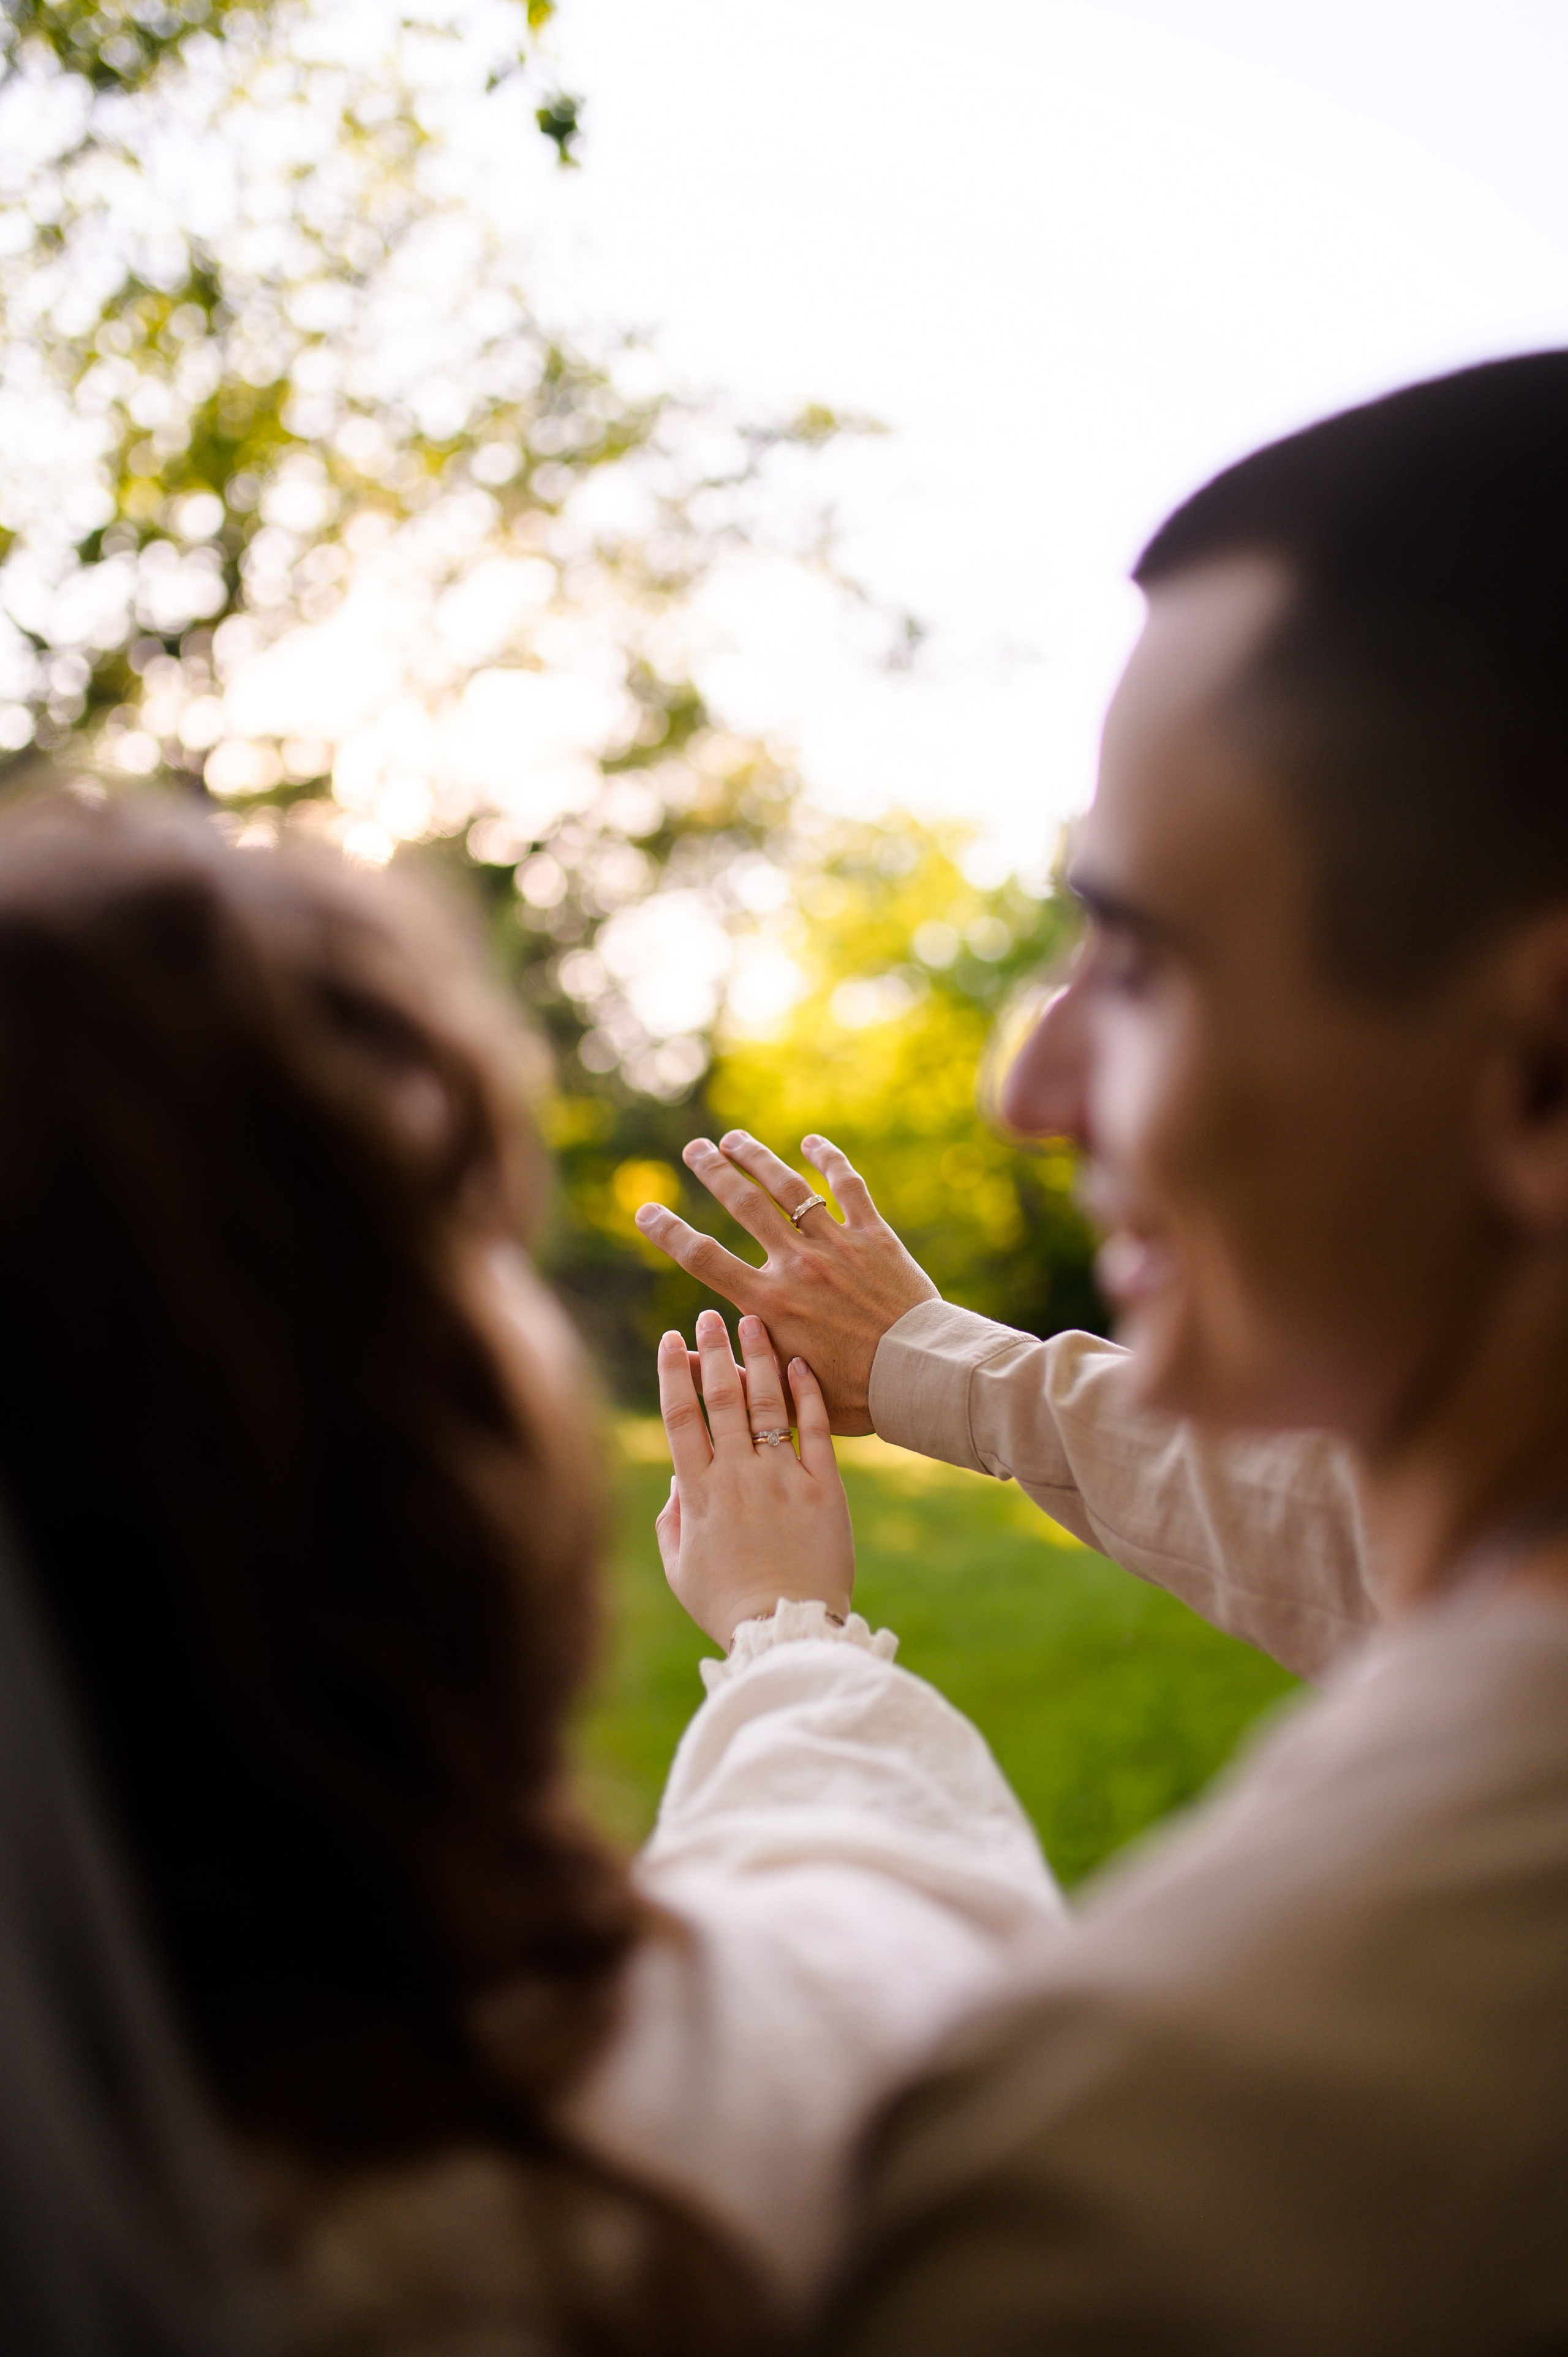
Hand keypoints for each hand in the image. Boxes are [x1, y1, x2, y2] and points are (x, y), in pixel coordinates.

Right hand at [635, 1131, 937, 1434]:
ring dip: (757, 1158)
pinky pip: (848, 1186)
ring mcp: (837, 1246)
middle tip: (694, 1148)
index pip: (703, 1258)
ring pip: (789, 1188)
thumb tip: (686, 1363)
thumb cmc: (857, 1396)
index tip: (645, 1210)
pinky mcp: (875, 1237)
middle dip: (713, 1172)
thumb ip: (739, 1375)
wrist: (922, 1377)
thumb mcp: (787, 1395)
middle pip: (743, 1205)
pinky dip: (828, 1159)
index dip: (668, 1232)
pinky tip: (811, 1142)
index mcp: (769, 1305)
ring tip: (734, 1139)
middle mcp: (797, 1266)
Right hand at [655, 1307, 853, 1648]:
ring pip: (767, 1403)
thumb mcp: (680, 1567)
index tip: (671, 1340)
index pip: (680, 1416)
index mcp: (698, 1493)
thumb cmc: (727, 1606)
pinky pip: (815, 1430)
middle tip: (709, 1314)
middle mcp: (738, 1476)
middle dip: (713, 1351)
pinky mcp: (825, 1488)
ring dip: (759, 1358)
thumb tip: (679, 1477)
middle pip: (722, 1398)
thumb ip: (674, 1518)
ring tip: (753, 1321)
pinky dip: (808, 1394)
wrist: (787, 1632)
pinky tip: (802, 1363)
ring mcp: (783, 1478)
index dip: (674, 1373)